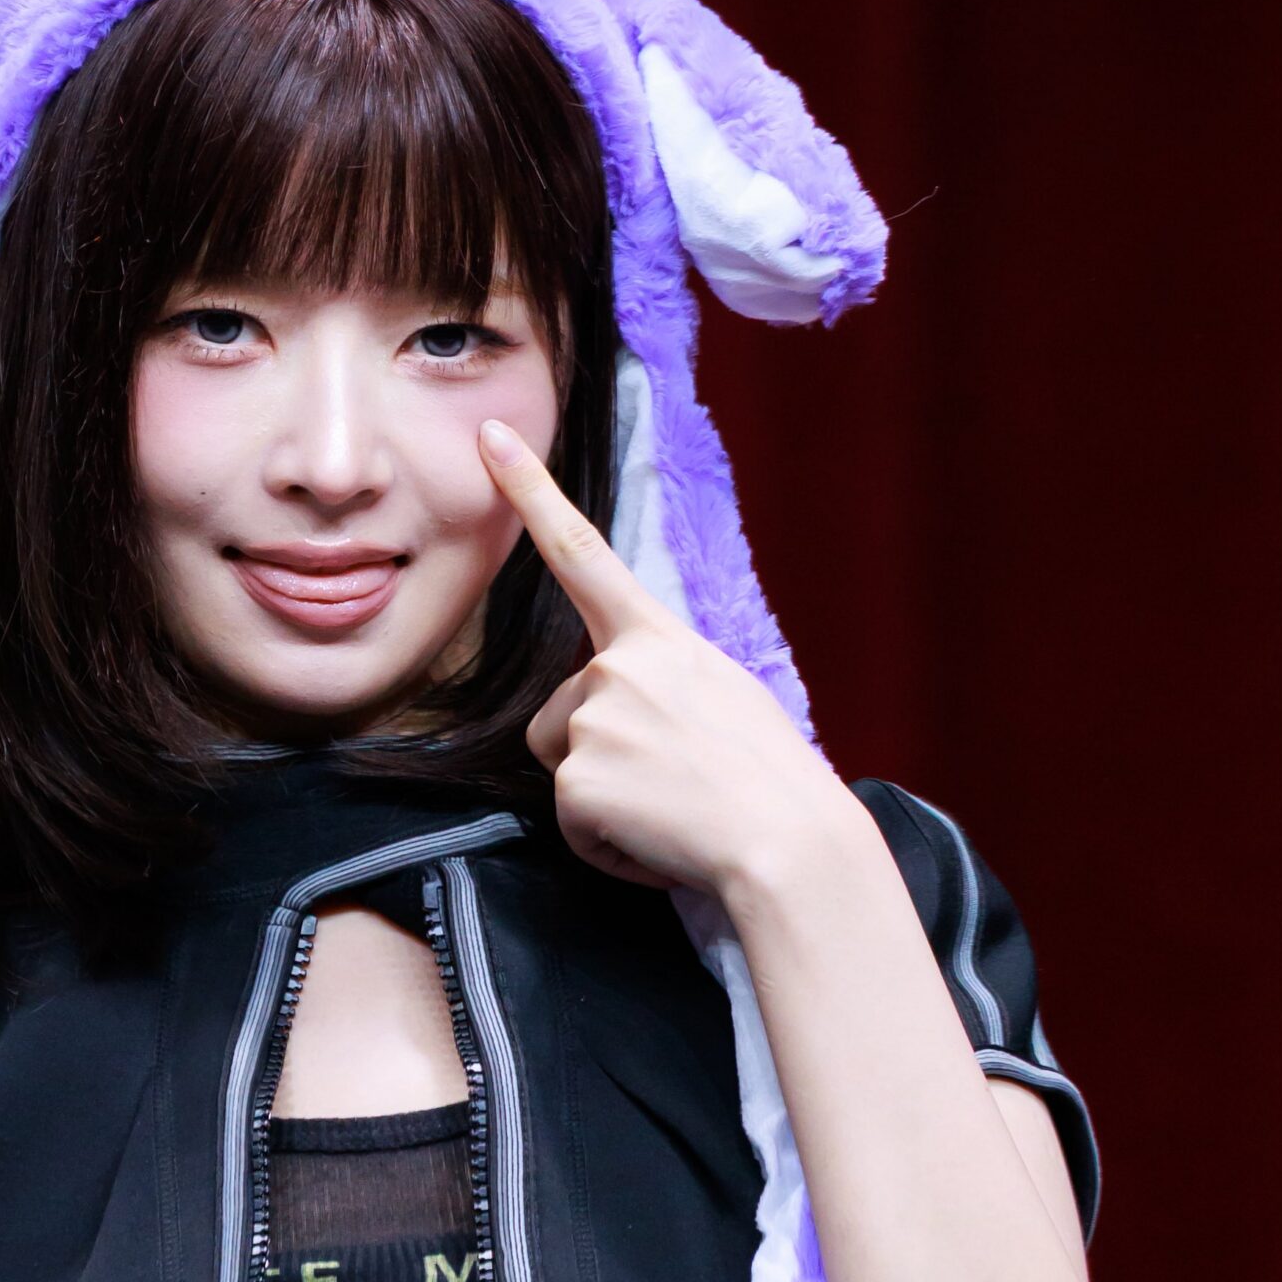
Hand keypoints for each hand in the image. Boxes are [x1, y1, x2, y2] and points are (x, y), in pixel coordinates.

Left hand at [478, 417, 852, 897]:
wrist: (791, 842)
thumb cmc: (772, 779)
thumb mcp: (724, 697)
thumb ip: (662, 683)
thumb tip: (624, 706)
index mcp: (658, 637)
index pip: (582, 551)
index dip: (530, 492)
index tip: (490, 436)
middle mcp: (615, 667)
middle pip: (559, 715)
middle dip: (597, 757)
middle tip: (676, 784)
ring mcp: (593, 721)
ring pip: (565, 770)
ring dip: (608, 802)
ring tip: (675, 811)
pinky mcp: (578, 782)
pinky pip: (575, 825)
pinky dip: (611, 846)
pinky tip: (663, 840)